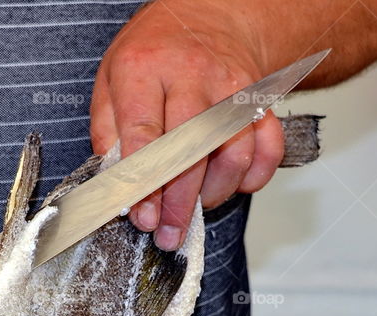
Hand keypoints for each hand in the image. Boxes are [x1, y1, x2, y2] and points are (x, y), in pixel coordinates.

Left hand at [91, 0, 284, 250]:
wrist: (207, 16)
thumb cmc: (154, 55)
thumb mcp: (110, 81)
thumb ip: (108, 133)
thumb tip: (115, 185)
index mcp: (144, 69)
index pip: (144, 135)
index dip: (143, 183)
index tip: (141, 216)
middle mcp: (191, 74)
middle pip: (190, 149)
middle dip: (179, 201)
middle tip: (168, 234)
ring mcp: (231, 86)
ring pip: (234, 152)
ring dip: (215, 192)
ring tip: (196, 206)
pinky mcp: (260, 99)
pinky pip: (268, 147)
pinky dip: (254, 177)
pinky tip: (233, 186)